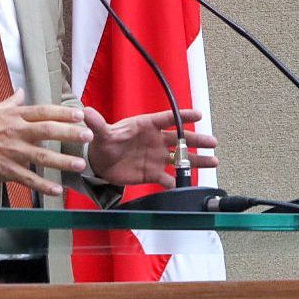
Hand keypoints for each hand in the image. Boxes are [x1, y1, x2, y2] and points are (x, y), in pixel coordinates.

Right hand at [0, 89, 94, 196]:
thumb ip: (12, 102)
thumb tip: (22, 91)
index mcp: (15, 117)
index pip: (43, 112)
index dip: (63, 112)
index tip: (80, 114)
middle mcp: (16, 132)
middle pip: (47, 131)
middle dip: (69, 133)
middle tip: (88, 136)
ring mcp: (12, 152)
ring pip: (41, 157)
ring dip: (62, 162)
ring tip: (80, 165)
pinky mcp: (6, 170)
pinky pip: (28, 179)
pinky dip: (43, 186)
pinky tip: (57, 190)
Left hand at [84, 107, 217, 188]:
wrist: (100, 163)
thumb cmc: (104, 141)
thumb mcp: (100, 133)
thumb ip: (96, 123)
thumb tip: (84, 111)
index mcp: (145, 125)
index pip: (166, 118)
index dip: (182, 116)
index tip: (198, 115)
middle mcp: (155, 140)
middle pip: (179, 139)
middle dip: (196, 140)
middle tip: (213, 142)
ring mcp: (156, 157)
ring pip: (180, 158)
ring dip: (196, 160)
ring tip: (214, 161)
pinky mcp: (153, 174)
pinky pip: (168, 179)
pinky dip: (177, 183)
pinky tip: (188, 187)